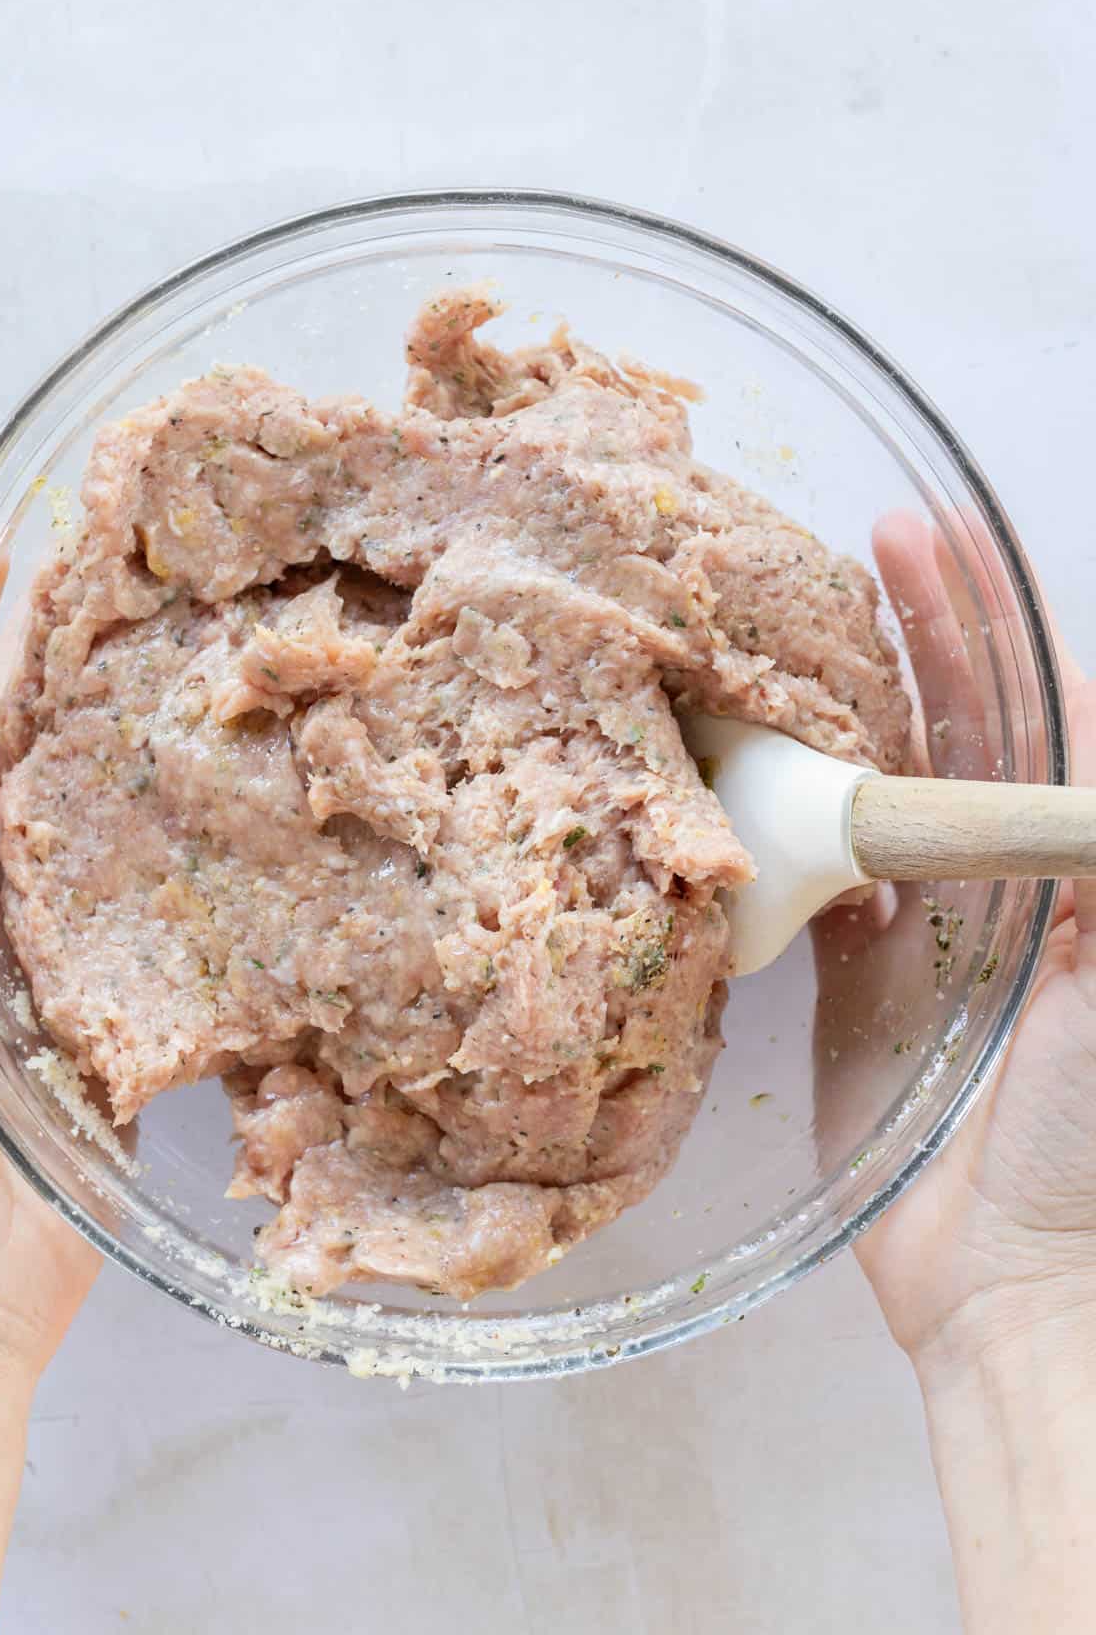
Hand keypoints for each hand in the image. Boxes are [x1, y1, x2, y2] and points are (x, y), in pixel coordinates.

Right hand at [814, 514, 1095, 1632]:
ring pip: (879, 786)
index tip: (949, 537)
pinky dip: (792, 819)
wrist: (1023, 1284)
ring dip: (847, 704)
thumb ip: (1093, 833)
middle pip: (958, 726)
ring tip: (795, 619)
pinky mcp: (852, 985)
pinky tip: (759, 760)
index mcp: (1073, 859)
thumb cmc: (1092, 1120)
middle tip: (869, 541)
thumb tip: (1086, 710)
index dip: (998, 620)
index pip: (1042, 708)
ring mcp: (926, 929)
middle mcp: (1003, 879)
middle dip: (920, 632)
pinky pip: (817, 880)